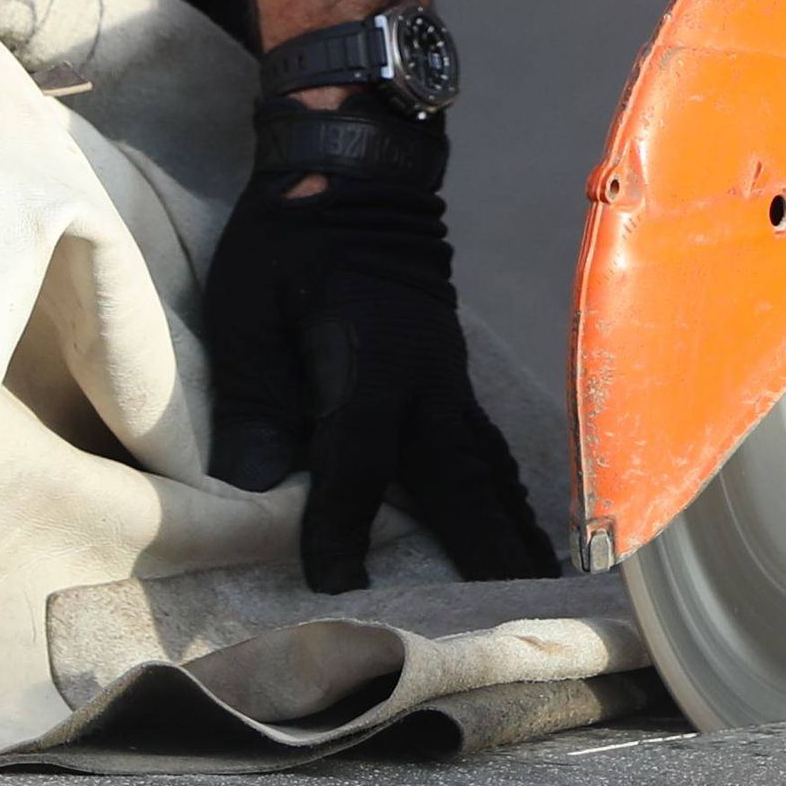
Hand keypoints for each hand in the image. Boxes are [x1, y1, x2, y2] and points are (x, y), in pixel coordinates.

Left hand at [200, 122, 558, 593]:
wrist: (350, 165)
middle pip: (458, 484)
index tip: (336, 593)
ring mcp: (449, 378)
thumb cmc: (287, 236)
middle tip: (511, 620)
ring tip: (539, 593)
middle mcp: (426, 380)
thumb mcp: (248, 305)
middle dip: (482, 555)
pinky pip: (488, 447)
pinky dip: (508, 493)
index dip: (342, 528)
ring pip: (487, 470)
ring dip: (510, 531)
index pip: (357, 463)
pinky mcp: (452, 375)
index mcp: (371, 362)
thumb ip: (251, 394)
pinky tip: (520, 526)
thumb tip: (246, 484)